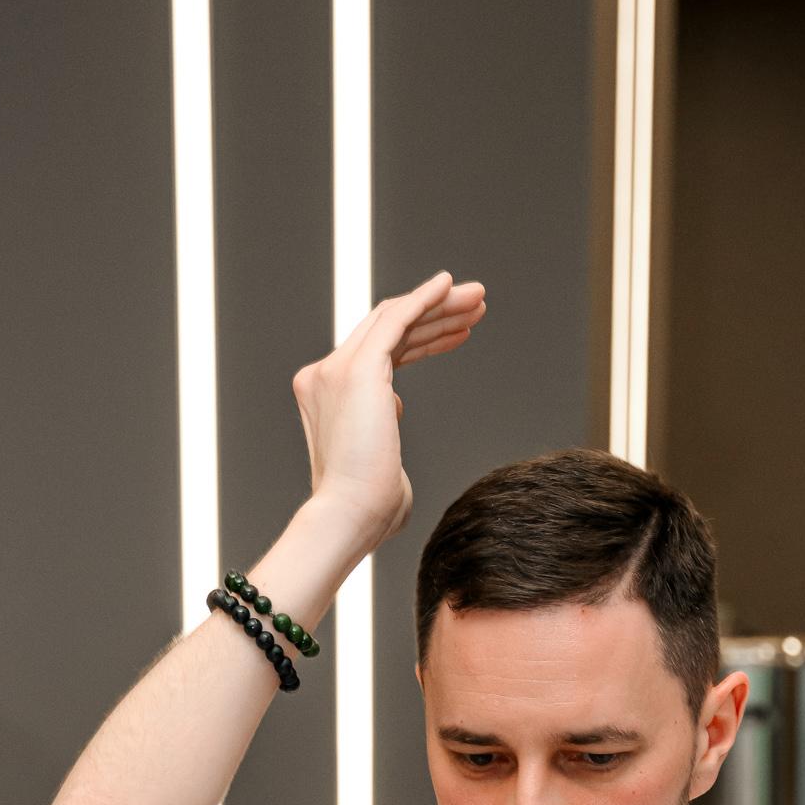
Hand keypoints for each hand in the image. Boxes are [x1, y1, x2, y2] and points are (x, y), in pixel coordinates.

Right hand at [294, 271, 485, 554]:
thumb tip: (394, 408)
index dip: (421, 339)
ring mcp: (336, 371)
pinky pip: (396, 319)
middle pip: (387, 330)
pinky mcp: (357, 369)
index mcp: (328, 398)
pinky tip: (448, 285)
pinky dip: (422, 299)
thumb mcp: (381, 464)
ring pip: (395, 320)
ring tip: (479, 299)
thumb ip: (385, 432)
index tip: (458, 334)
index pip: (379, 353)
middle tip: (475, 305)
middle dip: (435, 315)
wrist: (349, 519)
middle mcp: (326, 377)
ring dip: (439, 306)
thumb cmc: (369, 511)